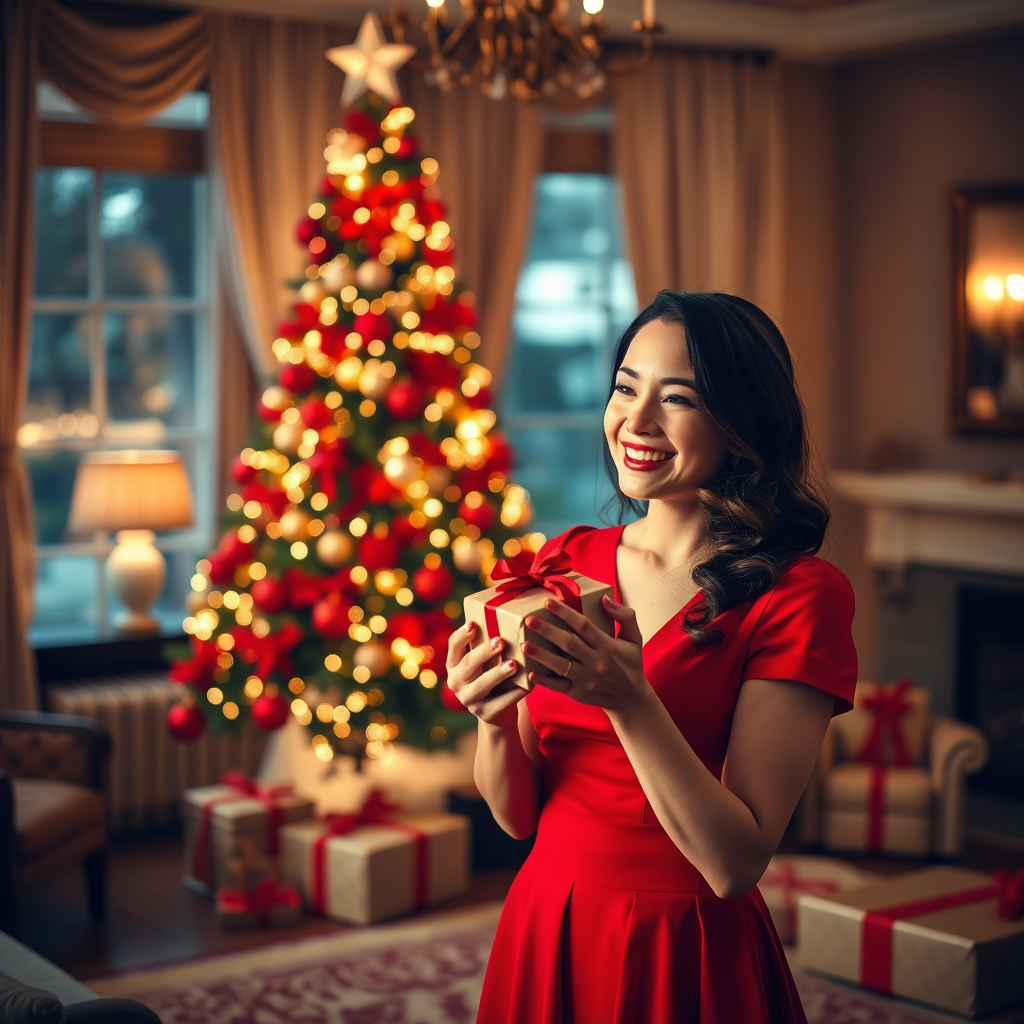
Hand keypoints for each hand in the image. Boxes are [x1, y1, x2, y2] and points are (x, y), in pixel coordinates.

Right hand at [445, 621, 525, 727]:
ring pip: (483, 684)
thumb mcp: (484, 662)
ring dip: (498, 673)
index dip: (462, 635)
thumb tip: (509, 613)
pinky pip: (500, 702)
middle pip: (469, 664)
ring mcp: (469, 700)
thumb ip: (487, 644)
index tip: (473, 623)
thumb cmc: (492, 676)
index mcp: (454, 664)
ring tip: (514, 664)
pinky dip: (515, 693)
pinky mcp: (485, 714)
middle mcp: (456, 682)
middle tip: (501, 641)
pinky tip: (528, 685)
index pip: (453, 646)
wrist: (497, 713)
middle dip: (484, 652)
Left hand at [523, 594, 650, 710]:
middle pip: (569, 643)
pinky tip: (531, 673)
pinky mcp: (579, 694)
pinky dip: (545, 681)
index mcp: (608, 646)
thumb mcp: (634, 638)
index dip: (565, 613)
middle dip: (547, 631)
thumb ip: (624, 615)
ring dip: (541, 655)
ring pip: (561, 665)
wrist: (631, 698)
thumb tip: (604, 598)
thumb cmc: (630, 664)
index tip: (548, 602)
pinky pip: (559, 686)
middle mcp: (597, 662)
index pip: (584, 626)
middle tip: (529, 620)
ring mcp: (587, 680)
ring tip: (524, 645)